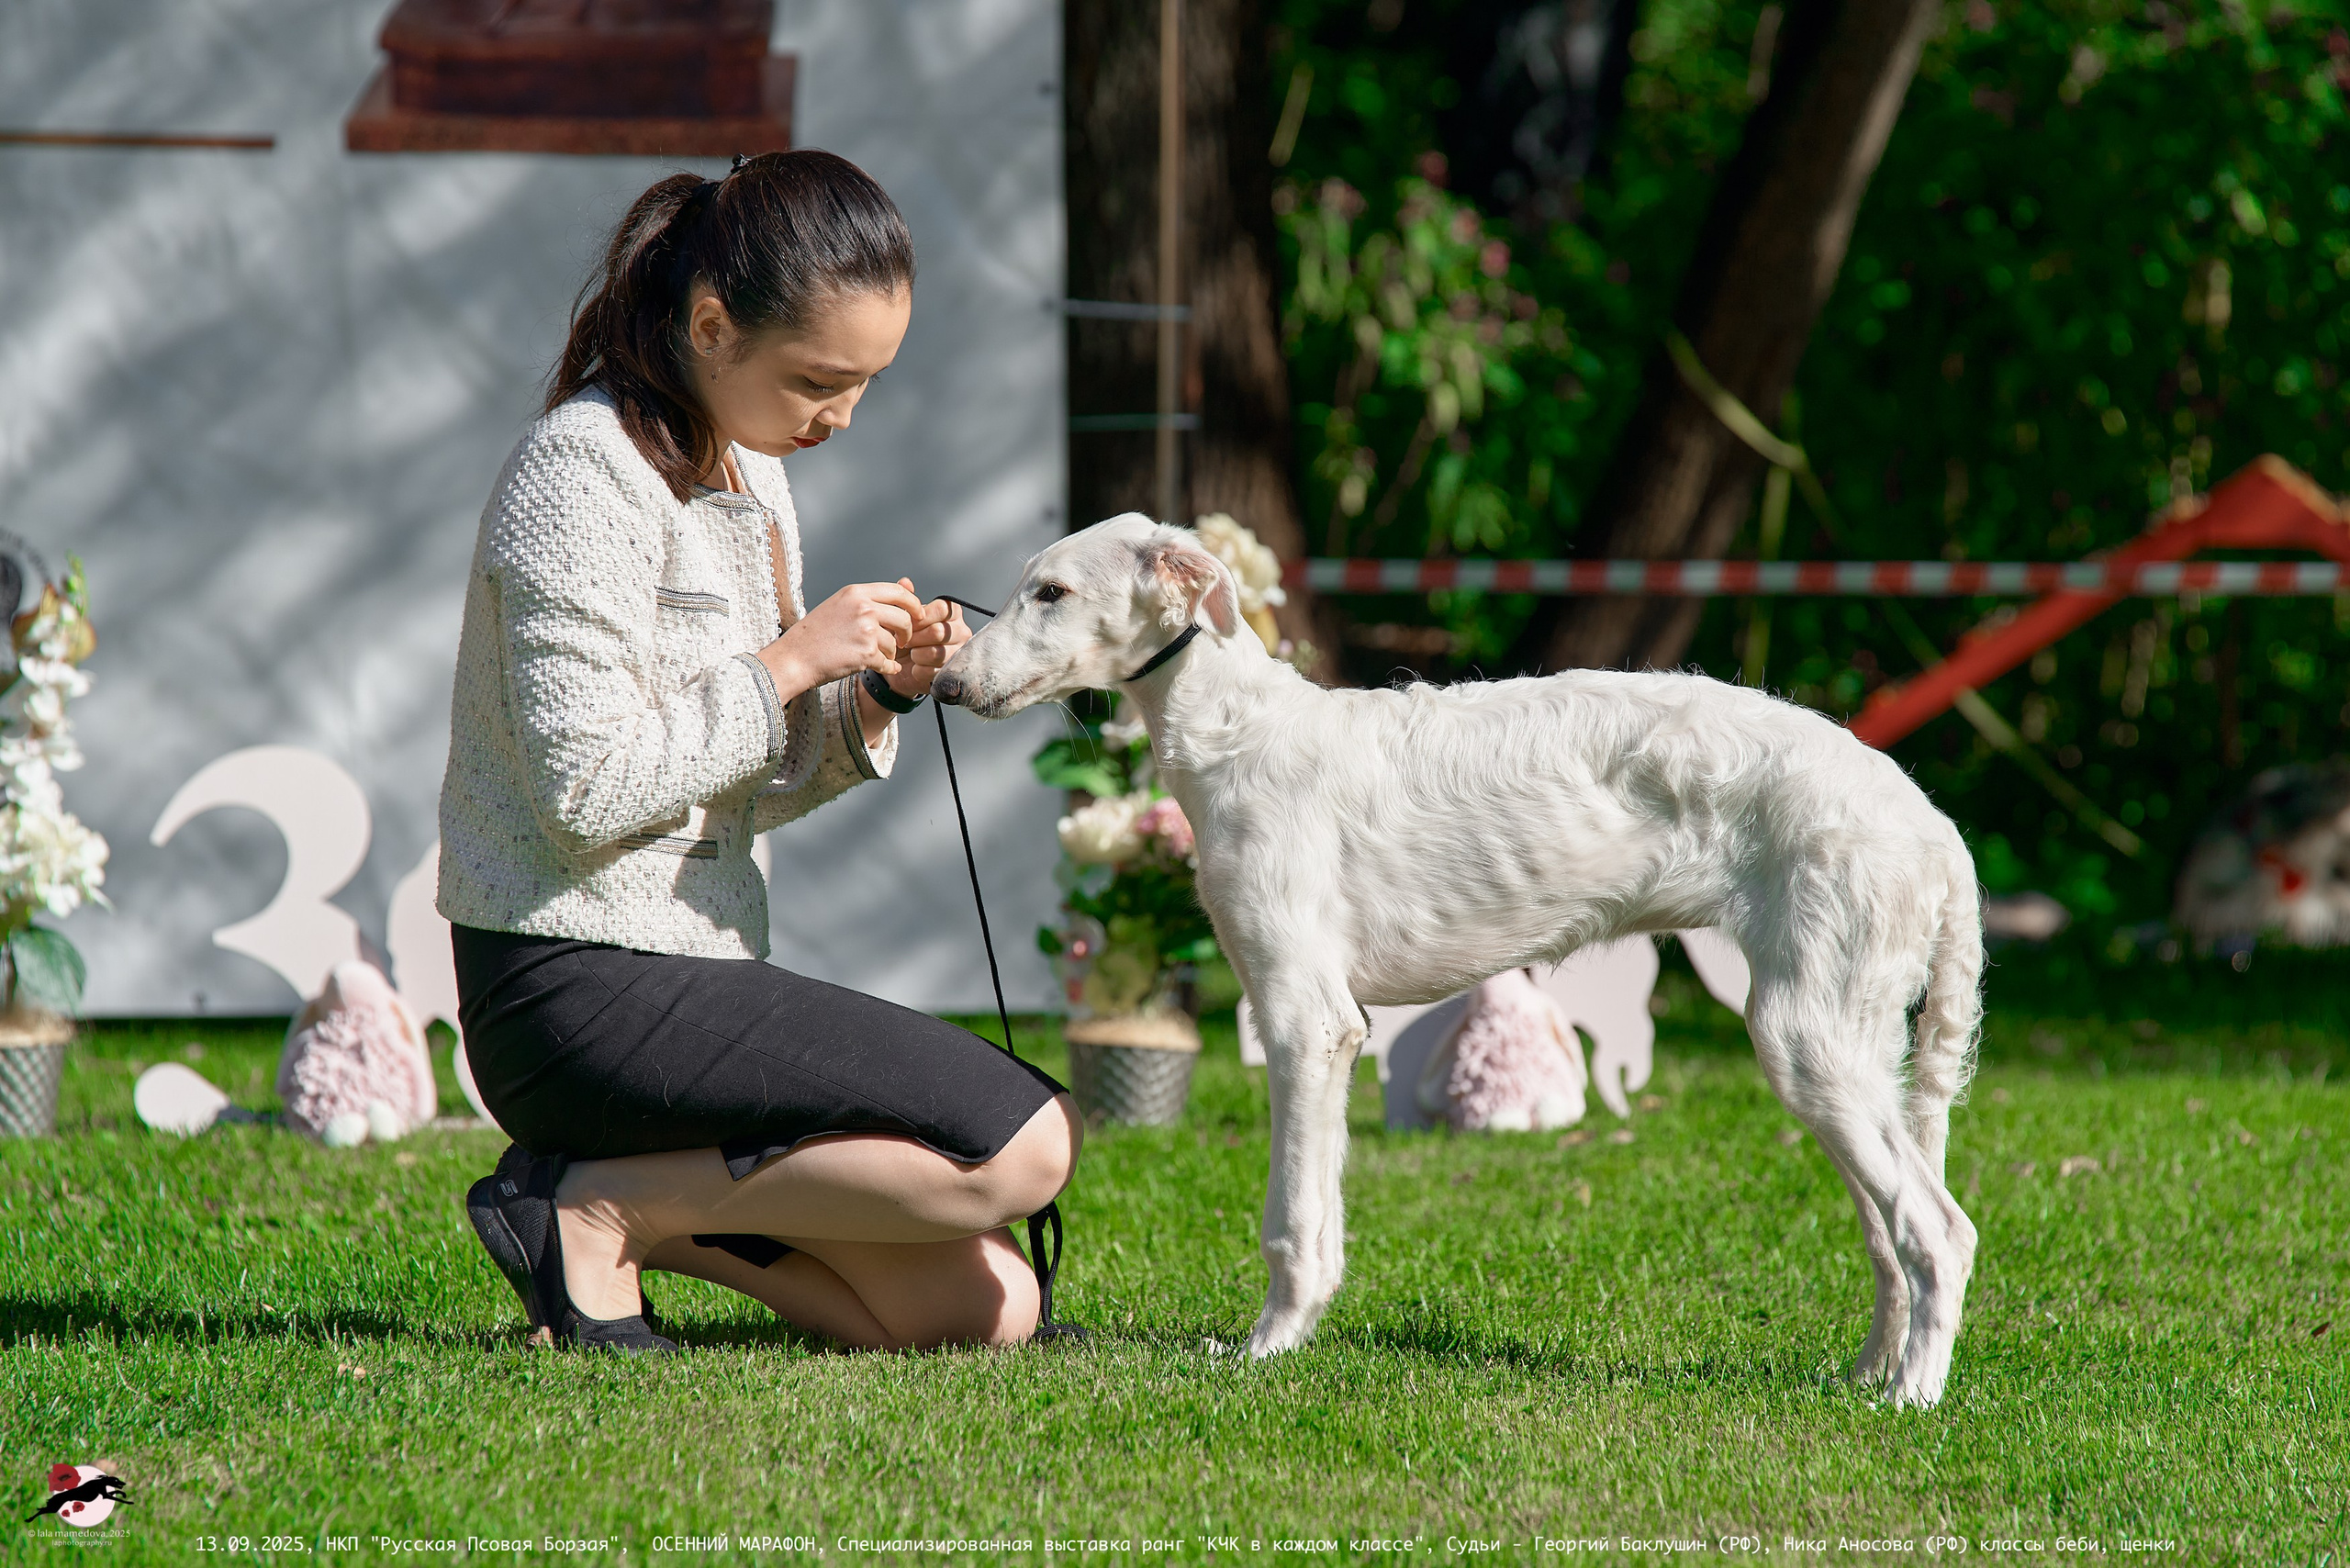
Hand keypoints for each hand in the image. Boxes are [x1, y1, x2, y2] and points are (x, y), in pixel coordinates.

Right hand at [760, 579, 922, 696]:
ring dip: (890, 653)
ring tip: (873, 655)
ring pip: (895, 643)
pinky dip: (887, 667)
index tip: (918, 615)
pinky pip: (888, 662)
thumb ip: (872, 598)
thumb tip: (909, 584)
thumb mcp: (841, 605)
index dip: (914, 605)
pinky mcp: (866, 653)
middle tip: (901, 641)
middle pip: (904, 618)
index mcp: (856, 592)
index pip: (898, 592)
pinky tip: (880, 667)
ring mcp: (865, 630)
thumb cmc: (816, 633)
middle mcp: (863, 607)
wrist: (795, 658)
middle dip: (907, 633)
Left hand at [881, 587, 970, 697]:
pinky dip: (918, 670)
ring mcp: (960, 653)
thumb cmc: (906, 638)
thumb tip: (905, 582)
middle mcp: (962, 631)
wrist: (901, 668)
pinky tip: (915, 667)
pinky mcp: (952, 673)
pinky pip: (933, 670)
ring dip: (916, 654)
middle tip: (904, 641)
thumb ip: (905, 600)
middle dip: (915, 637)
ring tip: (911, 653)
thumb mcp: (903, 618)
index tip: (907, 623)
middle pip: (938, 631)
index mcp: (952, 613)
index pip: (942, 608)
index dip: (921, 617)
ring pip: (936, 652)